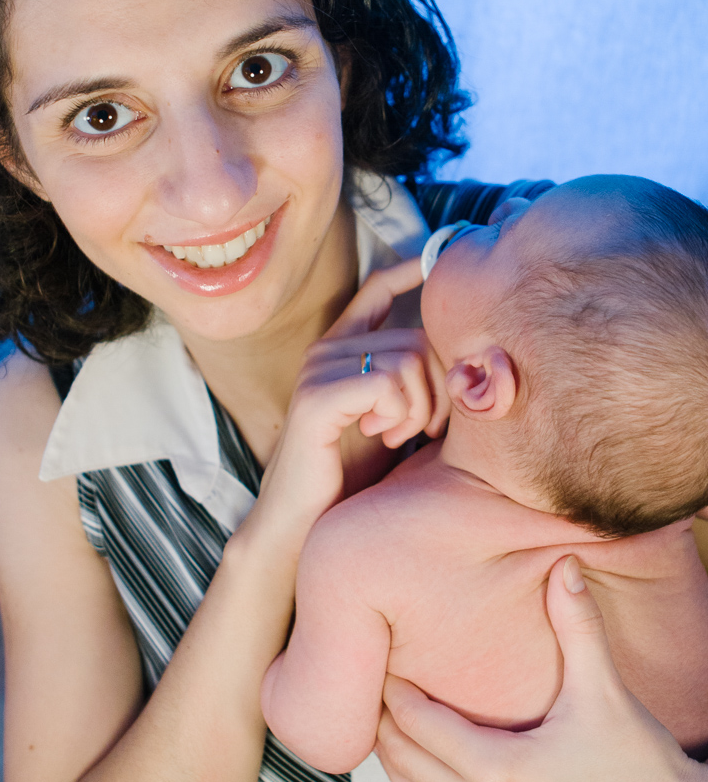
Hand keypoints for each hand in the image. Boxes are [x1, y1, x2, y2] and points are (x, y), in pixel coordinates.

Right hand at [257, 259, 448, 537]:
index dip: (409, 269)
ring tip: (398, 435)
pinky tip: (382, 436)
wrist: (306, 524)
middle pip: (418, 338)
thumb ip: (420, 384)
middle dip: (440, 387)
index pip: (376, 288)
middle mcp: (328, 349)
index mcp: (343, 348)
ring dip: (420, 408)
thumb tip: (475, 362)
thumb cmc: (356, 474)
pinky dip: (401, 415)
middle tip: (425, 426)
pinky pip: (388, 384)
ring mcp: (319, 369)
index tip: (437, 257)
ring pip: (409, 360)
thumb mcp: (397, 419)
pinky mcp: (319, 396)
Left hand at [376, 556, 707, 781]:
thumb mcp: (604, 691)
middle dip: (388, 729)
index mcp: (505, 773)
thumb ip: (577, 625)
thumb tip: (564, 566)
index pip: (423, 728)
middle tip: (376, 695)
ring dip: (400, 772)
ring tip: (390, 736)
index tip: (385, 669)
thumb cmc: (644, 769)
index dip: (397, 696)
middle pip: (412, 767)